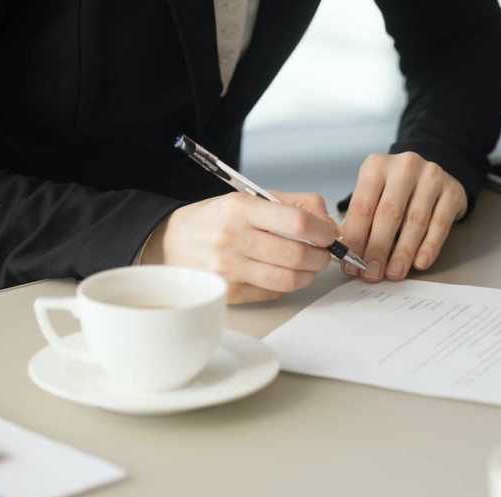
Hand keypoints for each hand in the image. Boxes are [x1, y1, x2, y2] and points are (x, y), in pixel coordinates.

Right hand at [141, 191, 338, 303]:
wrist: (171, 242)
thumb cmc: (217, 219)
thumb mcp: (251, 198)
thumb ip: (295, 205)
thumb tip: (329, 225)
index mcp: (241, 209)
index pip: (297, 223)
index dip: (323, 232)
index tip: (329, 235)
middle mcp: (233, 238)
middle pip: (297, 255)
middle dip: (322, 257)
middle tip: (323, 254)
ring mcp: (229, 269)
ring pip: (288, 280)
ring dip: (308, 275)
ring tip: (307, 266)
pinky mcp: (228, 293)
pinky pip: (272, 294)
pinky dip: (284, 285)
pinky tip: (279, 274)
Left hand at [340, 152, 467, 282]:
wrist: (431, 177)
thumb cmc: (395, 192)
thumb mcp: (372, 195)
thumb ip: (358, 221)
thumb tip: (347, 256)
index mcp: (376, 166)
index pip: (362, 206)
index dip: (356, 239)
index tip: (352, 264)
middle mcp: (404, 167)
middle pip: (389, 214)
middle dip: (378, 248)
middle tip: (372, 273)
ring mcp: (431, 177)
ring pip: (415, 221)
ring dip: (402, 252)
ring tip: (394, 273)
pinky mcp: (452, 191)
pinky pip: (440, 224)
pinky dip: (429, 247)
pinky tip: (419, 263)